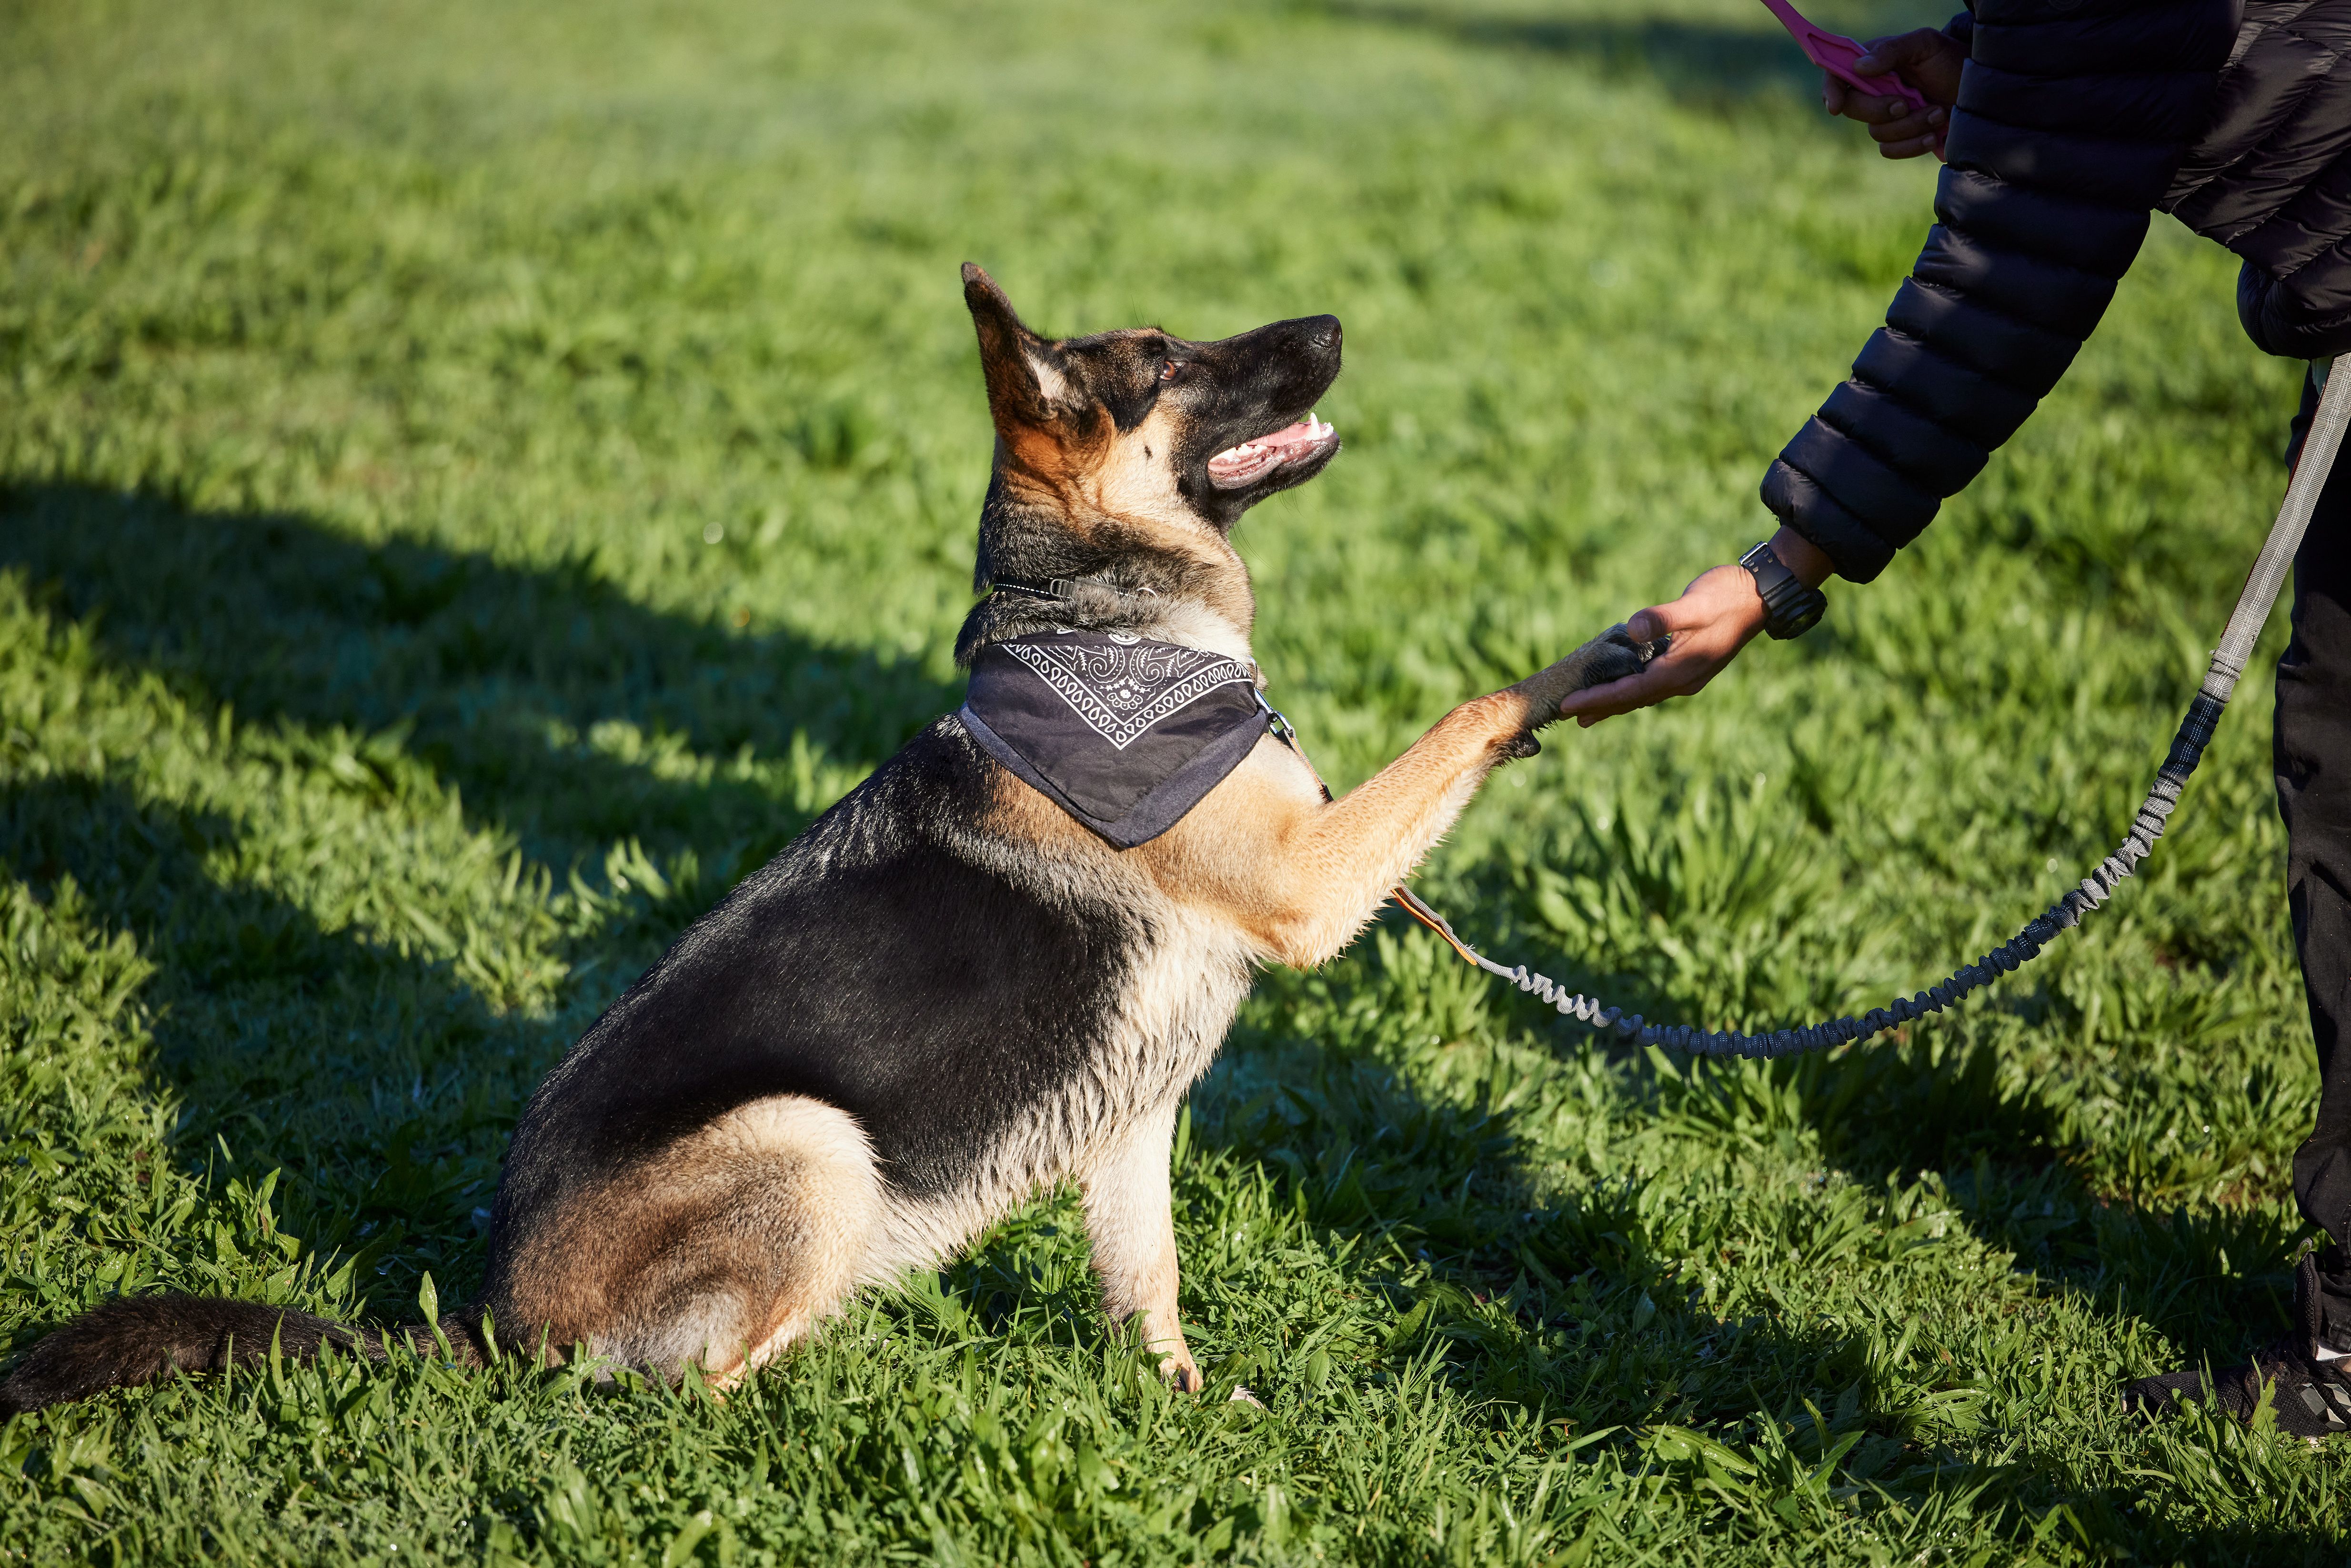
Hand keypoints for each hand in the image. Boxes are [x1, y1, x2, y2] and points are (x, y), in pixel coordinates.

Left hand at [1556, 528, 1830, 725]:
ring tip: (1586, 713)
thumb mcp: (1694, 604)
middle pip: (1633, 699)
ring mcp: (1688, 674)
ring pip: (1643, 694)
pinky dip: (1631, 689)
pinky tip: (1620, 686)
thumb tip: (1632, 629)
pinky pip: (1652, 683)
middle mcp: (1683, 679)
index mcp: (1680, 670)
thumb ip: (1663, 618)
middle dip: (1600, 707)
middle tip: (1566, 715)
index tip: (1569, 705)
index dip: (1598, 698)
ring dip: (1614, 703)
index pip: (1630, 691)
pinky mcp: (1689, 664)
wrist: (1760, 595)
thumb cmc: (1726, 596)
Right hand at [1823, 28, 1963, 160]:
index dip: (1831, 90)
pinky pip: (1889, 150)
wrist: (1979, 90)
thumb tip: (1858, 67)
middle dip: (1879, 110)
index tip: (1837, 106)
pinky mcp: (1900, 139)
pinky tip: (1934, 135)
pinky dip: (1912, 145)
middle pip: (1853, 109)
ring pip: (1876, 132)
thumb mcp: (1926, 45)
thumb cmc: (1952, 60)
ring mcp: (1887, 117)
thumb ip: (1892, 50)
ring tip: (1938, 113)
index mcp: (1874, 64)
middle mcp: (1875, 91)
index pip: (1838, 75)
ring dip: (1909, 126)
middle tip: (1906, 103)